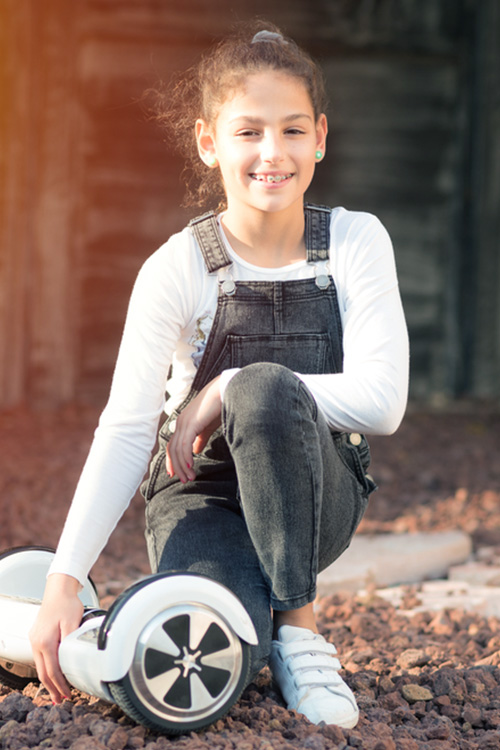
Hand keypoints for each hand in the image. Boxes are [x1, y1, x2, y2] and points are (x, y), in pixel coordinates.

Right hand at [29, 573, 83, 702]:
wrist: (58, 590)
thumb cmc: (67, 604)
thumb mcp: (73, 622)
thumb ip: (71, 641)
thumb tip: (73, 658)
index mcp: (45, 642)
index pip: (53, 671)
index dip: (60, 685)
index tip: (68, 694)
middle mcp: (37, 643)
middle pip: (43, 673)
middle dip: (52, 689)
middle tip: (61, 700)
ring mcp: (34, 640)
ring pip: (40, 666)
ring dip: (48, 680)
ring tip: (56, 692)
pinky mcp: (36, 636)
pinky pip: (40, 657)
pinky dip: (46, 668)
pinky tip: (52, 672)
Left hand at [166, 376, 221, 482]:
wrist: (225, 391)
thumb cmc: (219, 406)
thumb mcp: (208, 426)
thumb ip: (201, 438)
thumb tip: (196, 450)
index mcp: (184, 423)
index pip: (173, 445)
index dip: (173, 460)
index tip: (177, 473)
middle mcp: (180, 423)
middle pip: (172, 449)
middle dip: (177, 466)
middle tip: (184, 480)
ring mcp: (184, 423)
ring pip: (177, 449)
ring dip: (182, 465)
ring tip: (190, 477)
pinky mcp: (191, 423)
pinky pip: (185, 444)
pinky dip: (186, 457)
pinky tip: (191, 465)